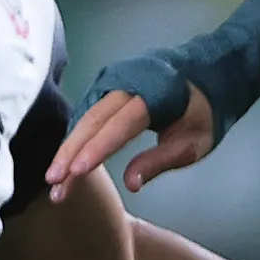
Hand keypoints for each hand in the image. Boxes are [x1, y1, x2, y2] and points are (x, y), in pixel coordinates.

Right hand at [48, 81, 219, 195]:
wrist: (205, 74)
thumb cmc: (202, 112)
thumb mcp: (194, 142)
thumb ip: (160, 161)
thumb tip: (130, 185)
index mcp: (153, 94)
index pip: (120, 125)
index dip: (96, 149)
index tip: (75, 172)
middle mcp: (127, 83)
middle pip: (92, 120)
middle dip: (70, 152)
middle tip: (53, 183)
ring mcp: (114, 82)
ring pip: (84, 117)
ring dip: (68, 148)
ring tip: (54, 181)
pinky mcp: (106, 87)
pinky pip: (87, 113)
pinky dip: (75, 138)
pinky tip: (64, 161)